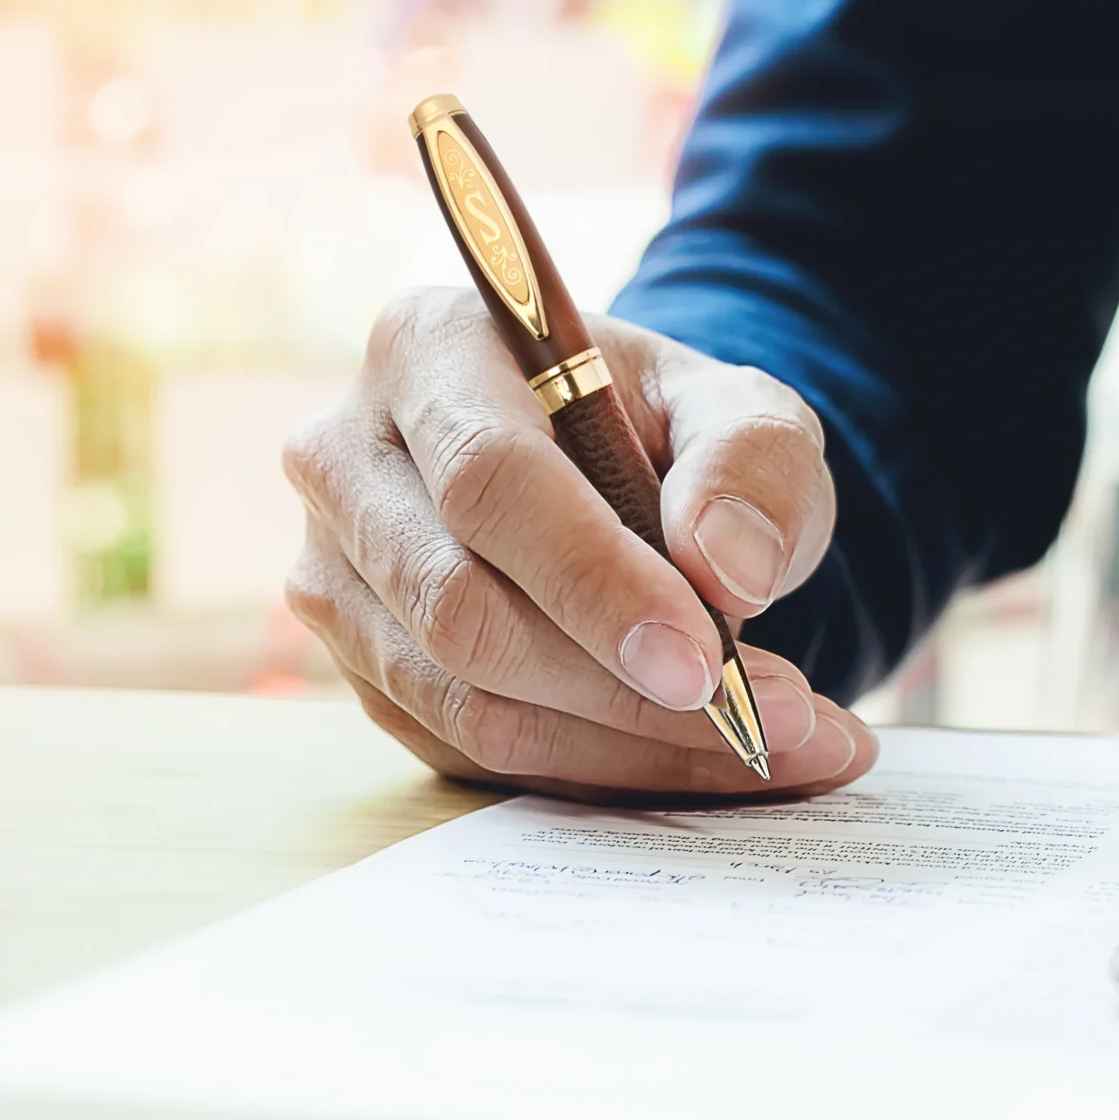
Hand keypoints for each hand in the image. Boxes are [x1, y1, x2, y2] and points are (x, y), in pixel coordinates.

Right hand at [284, 288, 875, 802]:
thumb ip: (751, 463)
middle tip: (776, 719)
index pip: (489, 481)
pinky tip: (709, 758)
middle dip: (626, 688)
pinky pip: (472, 753)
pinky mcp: (364, 668)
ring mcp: (338, 574)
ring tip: (781, 743)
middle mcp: (348, 458)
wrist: (620, 472)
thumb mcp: (741, 407)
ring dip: (632, 747)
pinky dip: (604, 770)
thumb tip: (728, 570)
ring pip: (466, 703)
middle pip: (460, 608)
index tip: (706, 661)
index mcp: (430, 349)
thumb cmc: (669, 428)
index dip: (594, 582)